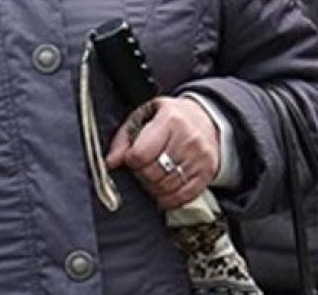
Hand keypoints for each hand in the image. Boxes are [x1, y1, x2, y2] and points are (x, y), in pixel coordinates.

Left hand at [104, 97, 219, 209]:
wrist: (204, 118)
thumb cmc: (169, 118)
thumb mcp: (142, 117)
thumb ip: (123, 139)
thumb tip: (110, 163)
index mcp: (170, 120)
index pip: (141, 154)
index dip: (130, 161)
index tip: (130, 158)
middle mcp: (188, 139)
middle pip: (153, 173)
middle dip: (140, 175)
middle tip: (140, 169)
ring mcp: (200, 157)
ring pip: (167, 187)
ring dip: (152, 188)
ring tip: (150, 178)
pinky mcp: (207, 172)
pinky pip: (184, 196)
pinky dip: (169, 199)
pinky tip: (162, 192)